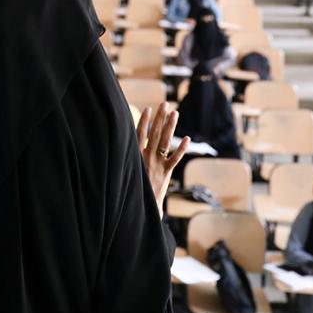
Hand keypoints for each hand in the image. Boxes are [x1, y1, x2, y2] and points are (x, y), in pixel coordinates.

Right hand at [136, 102, 190, 218]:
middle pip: (154, 133)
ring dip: (170, 127)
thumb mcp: (126, 172)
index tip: (148, 108)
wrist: (141, 208)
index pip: (139, 134)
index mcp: (135, 156)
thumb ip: (128, 160)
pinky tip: (187, 138)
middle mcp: (146, 158)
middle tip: (164, 104)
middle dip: (160, 118)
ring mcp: (157, 165)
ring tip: (175, 113)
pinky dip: (181, 149)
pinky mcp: (166, 173)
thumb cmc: (132, 190)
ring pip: (164, 142)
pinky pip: (175, 159)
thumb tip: (126, 146)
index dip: (144, 121)